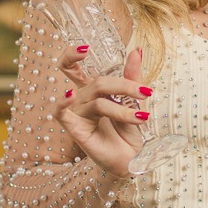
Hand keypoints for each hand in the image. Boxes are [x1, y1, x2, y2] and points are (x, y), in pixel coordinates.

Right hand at [55, 45, 151, 177]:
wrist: (133, 160)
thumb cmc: (129, 133)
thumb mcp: (134, 101)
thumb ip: (132, 76)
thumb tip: (136, 50)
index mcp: (91, 91)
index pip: (72, 67)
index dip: (71, 55)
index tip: (85, 48)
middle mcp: (81, 100)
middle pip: (96, 82)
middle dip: (124, 85)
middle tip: (146, 93)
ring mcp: (77, 114)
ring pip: (96, 100)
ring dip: (122, 108)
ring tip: (142, 117)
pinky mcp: (74, 129)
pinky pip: (61, 113)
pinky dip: (63, 102)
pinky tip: (70, 95)